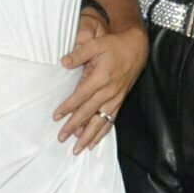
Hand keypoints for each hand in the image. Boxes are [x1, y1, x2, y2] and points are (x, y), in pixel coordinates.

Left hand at [55, 17, 143, 153]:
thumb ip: (79, 53)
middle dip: (74, 127)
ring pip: (101, 121)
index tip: (56, 116)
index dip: (68, 107)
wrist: (137, 48)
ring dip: (89, 136)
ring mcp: (115, 98)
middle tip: (61, 138)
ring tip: (78, 149)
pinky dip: (102, 132)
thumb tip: (64, 62)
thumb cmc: (115, 45)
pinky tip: (93, 142)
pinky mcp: (120, 101)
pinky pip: (110, 120)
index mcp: (101, 78)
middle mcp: (109, 91)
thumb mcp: (96, 44)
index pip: (81, 96)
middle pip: (89, 113)